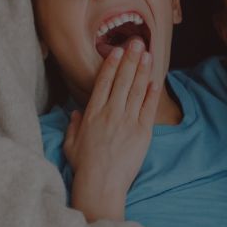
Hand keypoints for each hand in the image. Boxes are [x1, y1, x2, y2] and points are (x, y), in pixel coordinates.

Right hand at [65, 39, 160, 219]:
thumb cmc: (84, 167)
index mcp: (92, 114)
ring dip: (142, 70)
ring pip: (136, 90)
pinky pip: (148, 109)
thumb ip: (74, 125)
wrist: (101, 185)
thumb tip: (76, 113)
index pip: (103, 82)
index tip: (117, 50)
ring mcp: (127, 122)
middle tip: (137, 41)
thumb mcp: (71, 144)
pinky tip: (155, 80)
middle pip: (122, 80)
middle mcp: (110, 113)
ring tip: (147, 54)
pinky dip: (151, 94)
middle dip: (130, 58)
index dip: (112, 64)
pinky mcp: (142, 133)